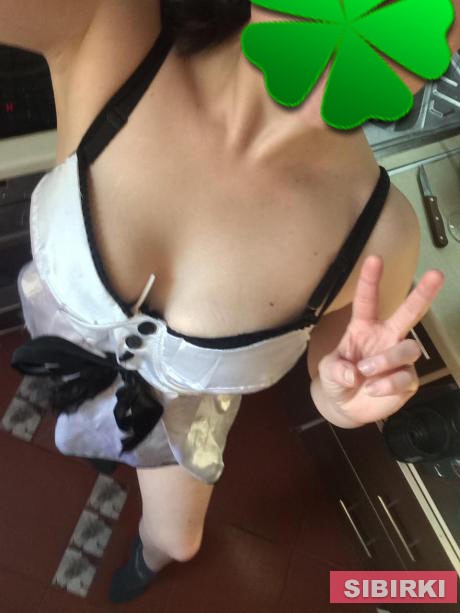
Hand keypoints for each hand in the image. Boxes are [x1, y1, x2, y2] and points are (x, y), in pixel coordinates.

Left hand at [316, 255, 444, 425]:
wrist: (345, 409)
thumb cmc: (336, 380)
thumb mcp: (327, 372)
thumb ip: (336, 369)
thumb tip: (353, 373)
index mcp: (363, 328)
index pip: (368, 301)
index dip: (371, 280)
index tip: (374, 258)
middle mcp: (386, 338)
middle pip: (408, 313)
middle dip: (423, 294)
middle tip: (436, 275)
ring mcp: (399, 359)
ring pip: (408, 348)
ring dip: (387, 360)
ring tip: (366, 372)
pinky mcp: (407, 381)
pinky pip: (406, 376)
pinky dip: (387, 384)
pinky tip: (372, 389)